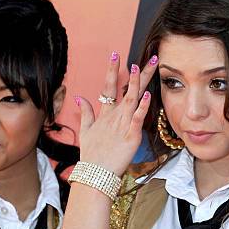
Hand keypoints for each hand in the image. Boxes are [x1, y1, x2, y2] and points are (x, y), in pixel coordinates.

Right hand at [76, 52, 157, 176]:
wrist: (95, 174)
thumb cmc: (92, 155)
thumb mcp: (85, 132)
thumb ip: (85, 113)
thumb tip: (79, 97)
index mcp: (105, 115)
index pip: (108, 87)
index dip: (113, 70)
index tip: (116, 55)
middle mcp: (114, 116)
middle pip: (126, 90)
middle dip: (137, 73)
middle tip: (149, 57)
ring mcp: (122, 125)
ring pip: (132, 100)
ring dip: (138, 83)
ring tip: (144, 67)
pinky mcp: (131, 136)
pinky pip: (138, 119)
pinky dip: (143, 107)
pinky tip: (147, 96)